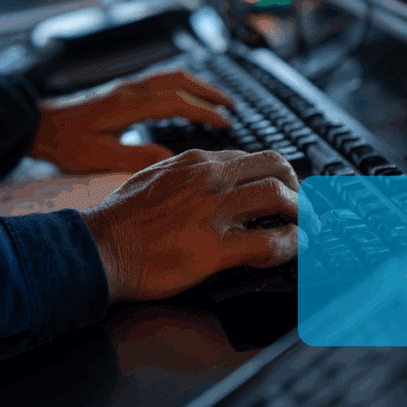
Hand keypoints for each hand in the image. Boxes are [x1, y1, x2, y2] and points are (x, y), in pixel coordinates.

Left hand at [30, 69, 234, 174]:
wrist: (33, 125)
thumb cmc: (62, 143)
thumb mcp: (98, 157)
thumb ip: (136, 156)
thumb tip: (171, 156)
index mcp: (127, 105)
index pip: (176, 102)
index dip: (204, 111)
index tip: (225, 123)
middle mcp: (128, 90)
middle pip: (178, 80)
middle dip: (207, 91)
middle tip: (231, 105)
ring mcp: (123, 87)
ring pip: (168, 75)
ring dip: (195, 84)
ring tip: (214, 98)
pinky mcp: (118, 91)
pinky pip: (157, 79)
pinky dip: (178, 83)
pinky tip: (182, 95)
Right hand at [81, 149, 322, 302]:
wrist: (98, 247)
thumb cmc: (119, 219)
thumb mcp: (152, 177)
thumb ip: (183, 175)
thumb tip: (203, 180)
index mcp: (194, 162)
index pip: (249, 157)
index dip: (273, 173)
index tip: (281, 188)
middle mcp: (208, 178)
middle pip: (274, 166)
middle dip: (297, 185)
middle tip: (303, 206)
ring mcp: (212, 211)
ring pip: (277, 197)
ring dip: (302, 214)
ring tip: (308, 229)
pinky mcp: (214, 247)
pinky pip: (267, 242)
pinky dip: (290, 244)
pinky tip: (294, 250)